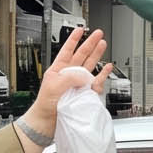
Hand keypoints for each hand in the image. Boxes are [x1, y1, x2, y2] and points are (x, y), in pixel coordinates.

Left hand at [17, 28, 111, 148]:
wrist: (47, 123)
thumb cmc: (45, 105)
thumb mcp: (54, 86)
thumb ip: (70, 77)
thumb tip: (85, 75)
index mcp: (58, 70)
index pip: (67, 50)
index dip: (73, 39)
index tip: (79, 29)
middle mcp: (69, 75)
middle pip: (81, 55)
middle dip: (90, 43)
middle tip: (98, 34)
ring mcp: (77, 84)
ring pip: (90, 65)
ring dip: (96, 55)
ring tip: (102, 45)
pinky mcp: (84, 94)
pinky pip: (96, 82)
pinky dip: (102, 75)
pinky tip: (106, 68)